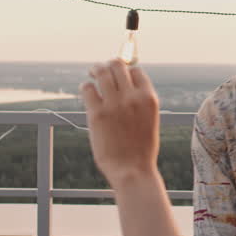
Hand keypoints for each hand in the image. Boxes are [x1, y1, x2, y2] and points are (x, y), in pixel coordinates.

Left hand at [80, 59, 160, 185]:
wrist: (132, 170)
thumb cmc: (140, 149)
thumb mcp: (149, 120)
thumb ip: (139, 102)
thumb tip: (125, 87)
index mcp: (149, 98)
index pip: (136, 71)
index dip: (126, 71)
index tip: (119, 75)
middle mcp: (133, 97)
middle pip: (118, 65)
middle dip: (109, 65)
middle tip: (100, 69)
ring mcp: (114, 104)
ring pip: (101, 72)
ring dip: (95, 70)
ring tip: (92, 73)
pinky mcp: (97, 114)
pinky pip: (88, 89)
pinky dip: (86, 87)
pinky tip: (87, 90)